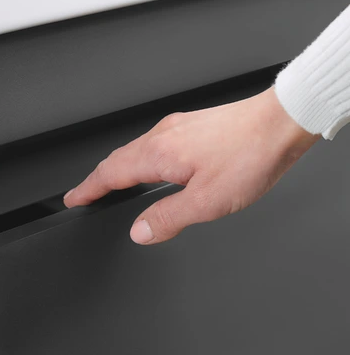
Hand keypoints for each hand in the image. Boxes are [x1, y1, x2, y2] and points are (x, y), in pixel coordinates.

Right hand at [64, 87, 319, 244]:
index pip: (110, 174)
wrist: (280, 122)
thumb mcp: (207, 201)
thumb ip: (169, 218)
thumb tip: (141, 231)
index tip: (74, 199)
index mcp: (159, 154)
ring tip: (111, 184)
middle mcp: (163, 136)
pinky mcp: (190, 125)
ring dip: (117, 168)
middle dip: (97, 179)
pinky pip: (151, 143)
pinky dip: (138, 158)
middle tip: (85, 194)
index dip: (88, 190)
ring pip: (134, 150)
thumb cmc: (250, 156)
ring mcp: (176, 127)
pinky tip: (151, 167)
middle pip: (116, 159)